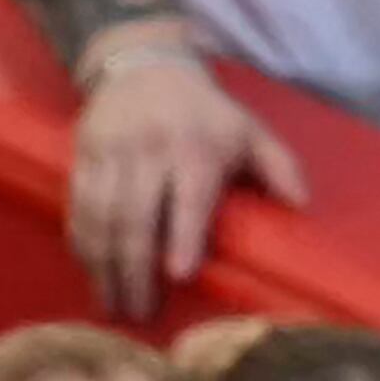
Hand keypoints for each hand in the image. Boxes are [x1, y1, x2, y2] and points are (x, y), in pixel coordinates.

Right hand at [68, 30, 308, 318]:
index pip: (187, 196)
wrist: (143, 66)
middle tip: (139, 315)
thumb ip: (278, 167)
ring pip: (101, 219)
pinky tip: (91, 271)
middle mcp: (150, 151)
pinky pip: (77, 209)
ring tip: (111, 305)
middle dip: (134, 271)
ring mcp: (112, 155)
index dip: (182, 235)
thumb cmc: (204, 112)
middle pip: (136, 218)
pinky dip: (83, 245)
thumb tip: (302, 207)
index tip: (179, 274)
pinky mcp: (83, 159)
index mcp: (196, 147)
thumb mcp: (249, 129)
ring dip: (103, 268)